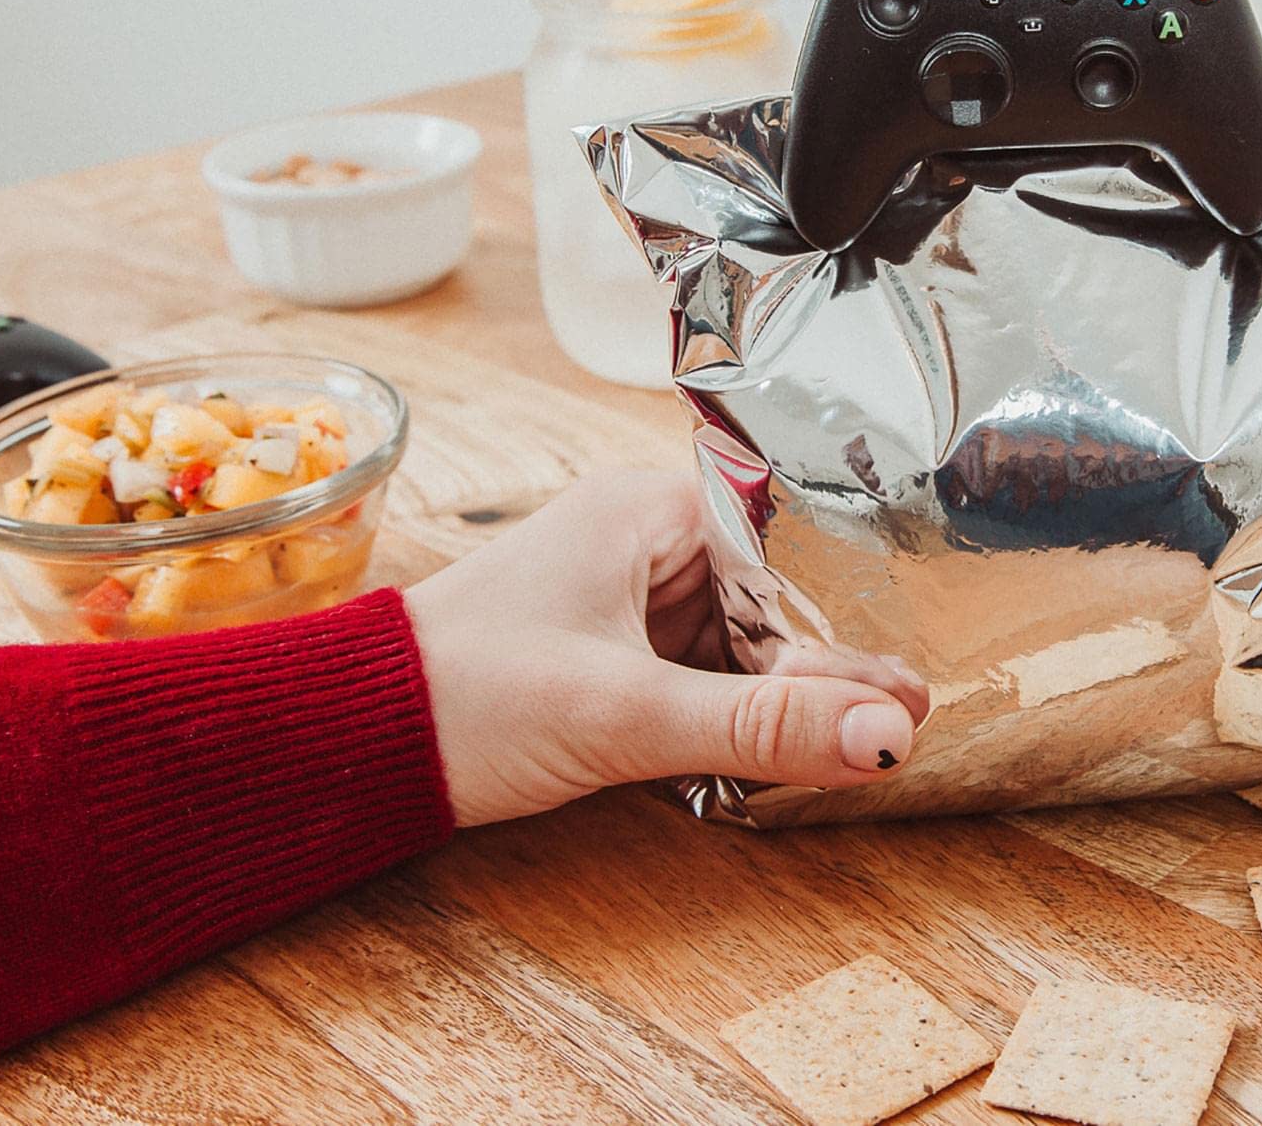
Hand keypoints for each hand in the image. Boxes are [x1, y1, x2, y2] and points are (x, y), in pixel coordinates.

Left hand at [405, 471, 924, 827]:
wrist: (348, 746)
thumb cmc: (468, 696)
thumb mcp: (626, 712)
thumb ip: (761, 726)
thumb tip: (890, 737)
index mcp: (648, 510)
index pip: (788, 535)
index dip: (851, 599)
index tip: (913, 660)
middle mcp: (645, 540)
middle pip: (776, 594)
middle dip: (828, 660)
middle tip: (906, 722)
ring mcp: (628, 598)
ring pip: (745, 640)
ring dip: (787, 692)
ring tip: (869, 740)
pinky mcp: (612, 654)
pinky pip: (706, 674)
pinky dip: (741, 713)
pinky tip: (787, 750)